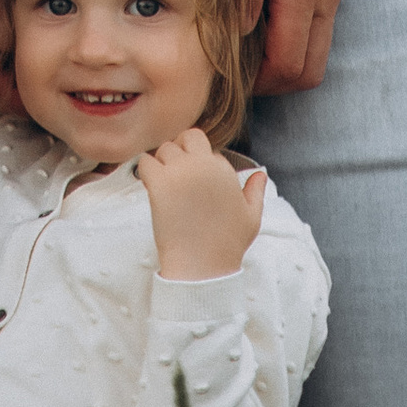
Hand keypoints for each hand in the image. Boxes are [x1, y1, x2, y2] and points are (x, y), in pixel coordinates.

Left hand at [138, 127, 266, 280]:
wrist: (202, 268)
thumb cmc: (226, 245)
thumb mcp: (251, 218)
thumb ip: (256, 192)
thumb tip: (260, 173)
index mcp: (223, 169)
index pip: (207, 148)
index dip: (200, 162)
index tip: (195, 181)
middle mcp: (203, 164)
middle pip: (186, 138)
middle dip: (181, 152)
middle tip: (178, 177)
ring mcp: (180, 172)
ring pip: (164, 149)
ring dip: (163, 163)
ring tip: (167, 187)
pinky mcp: (160, 183)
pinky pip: (145, 162)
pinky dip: (146, 172)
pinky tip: (152, 189)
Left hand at [232, 0, 363, 94]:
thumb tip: (237, 29)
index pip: (292, 65)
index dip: (259, 83)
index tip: (224, 73)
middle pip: (311, 66)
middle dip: (275, 79)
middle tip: (234, 64)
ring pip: (316, 42)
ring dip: (284, 51)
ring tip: (242, 34)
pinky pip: (318, 15)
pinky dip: (293, 25)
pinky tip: (261, 0)